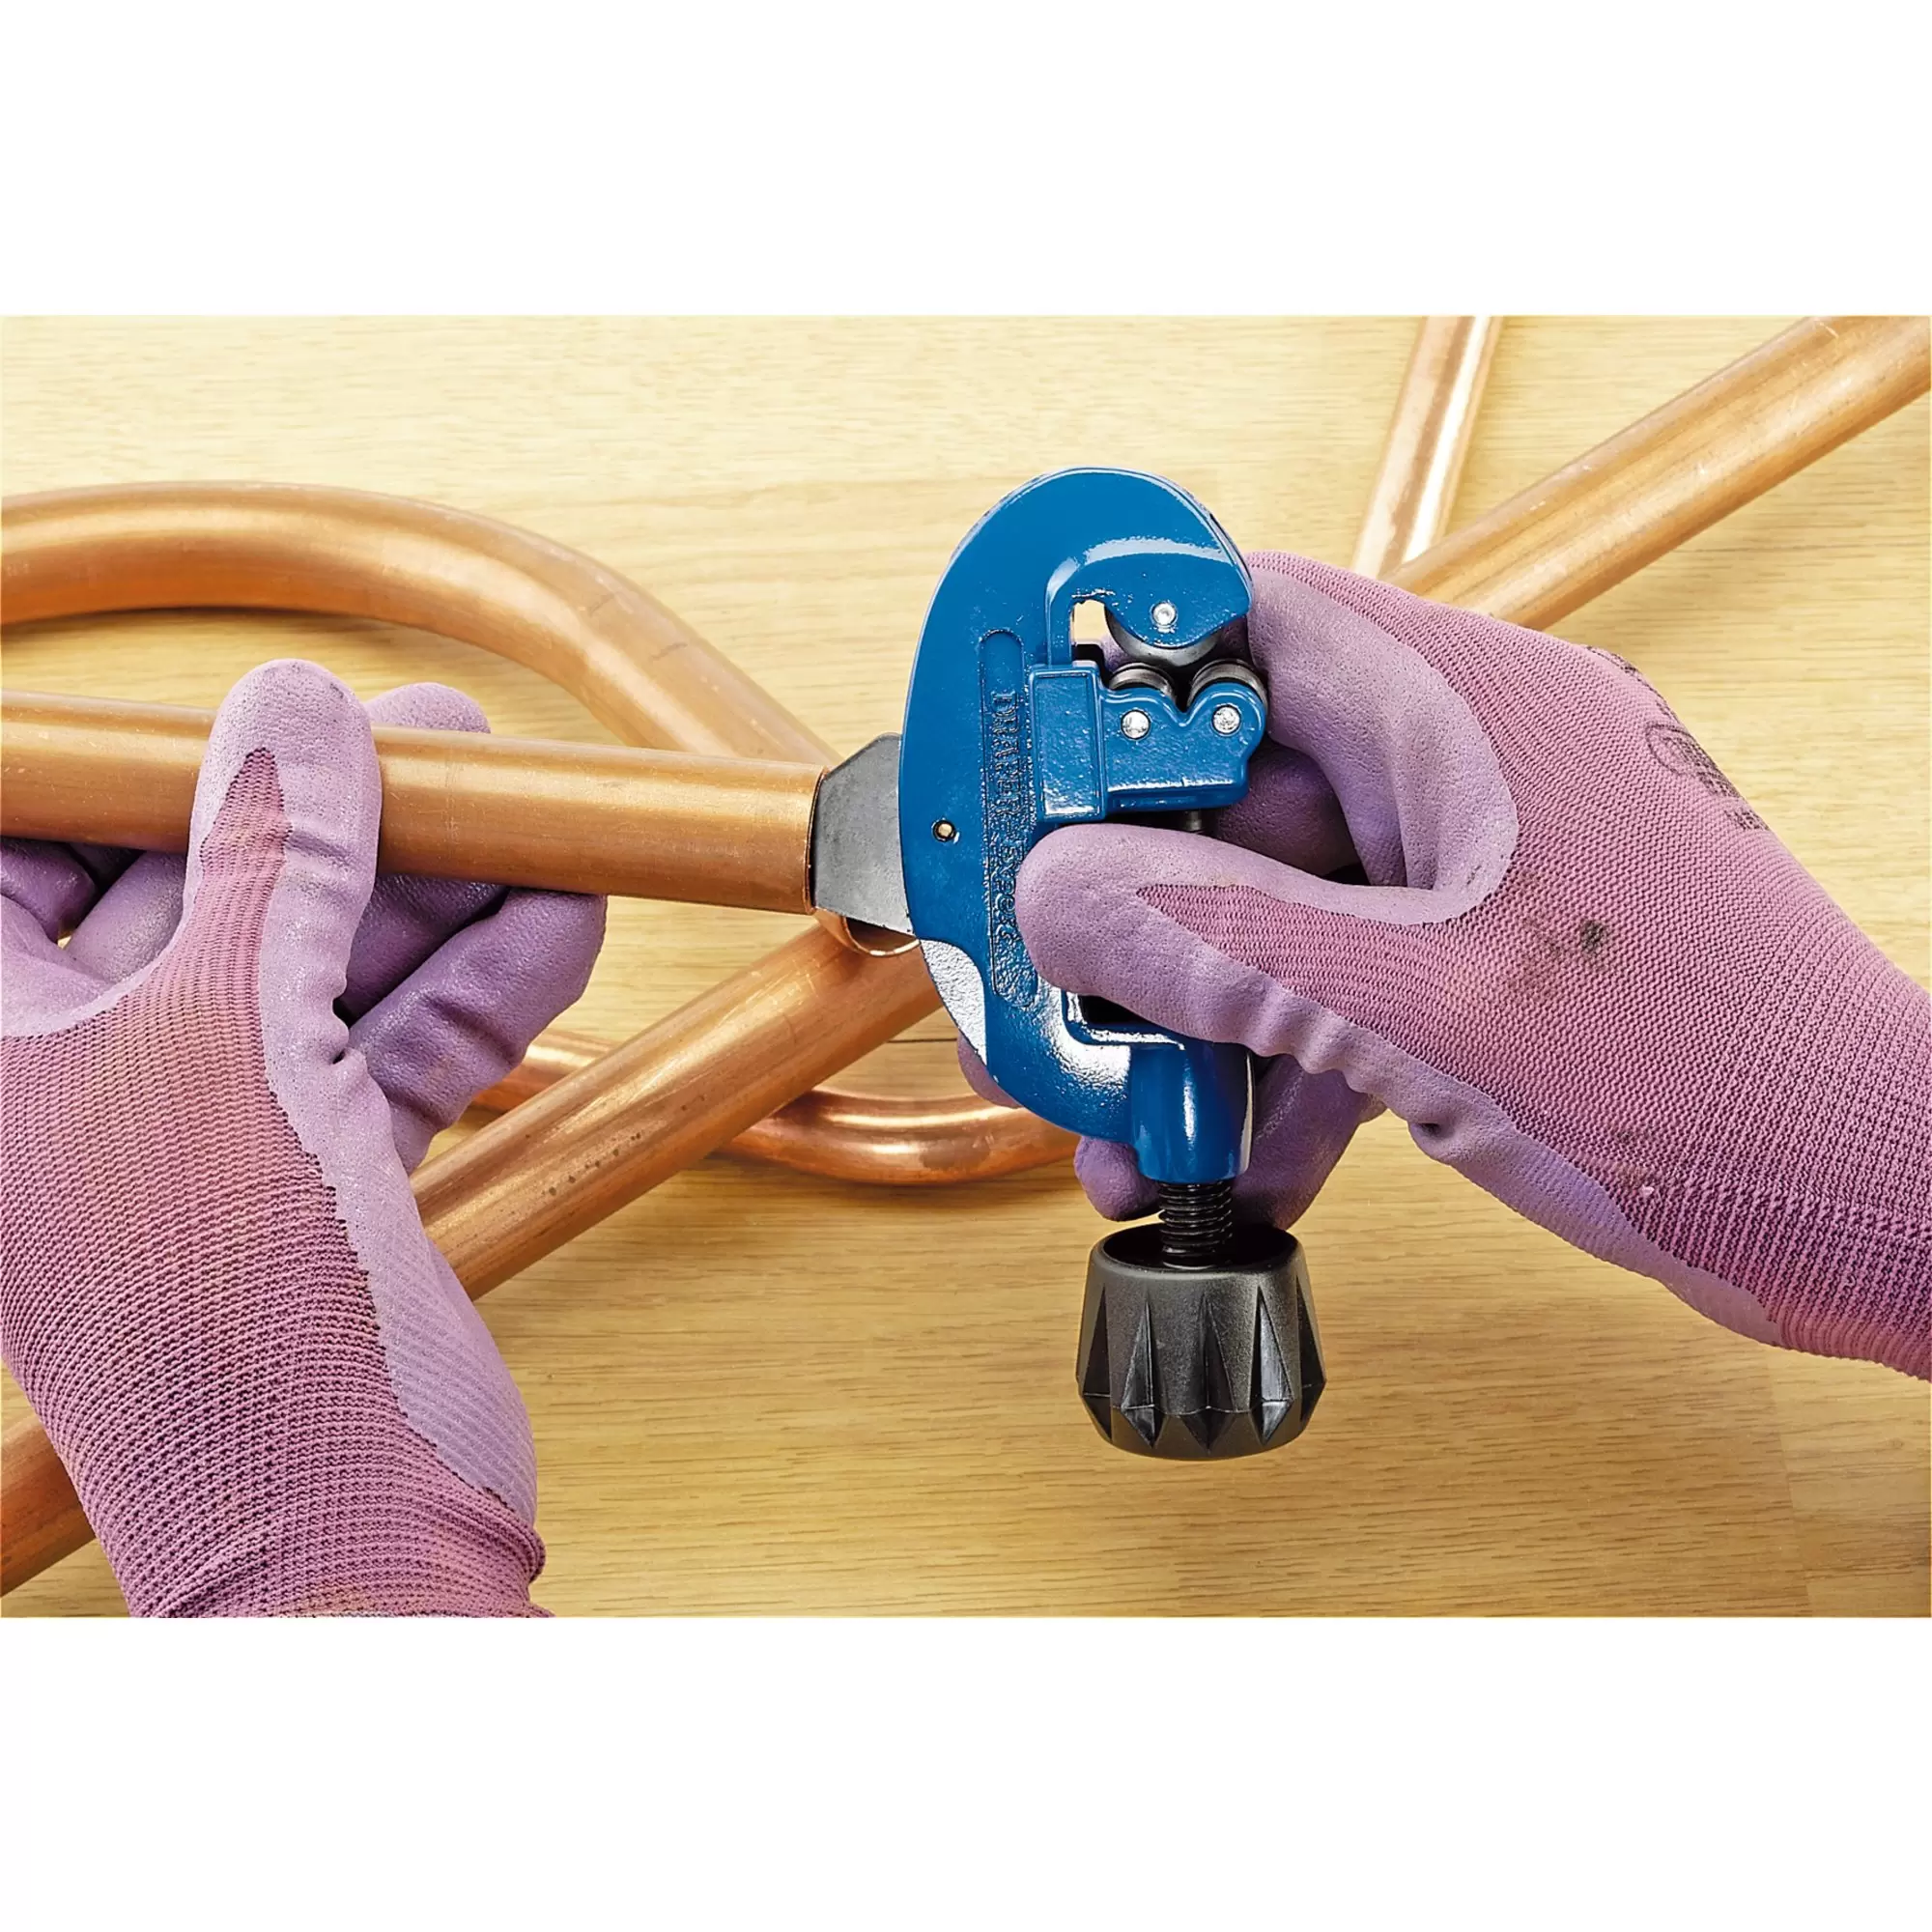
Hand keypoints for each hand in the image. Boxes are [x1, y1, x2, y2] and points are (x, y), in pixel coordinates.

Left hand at [1, 662, 606, 1612]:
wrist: (355, 1541)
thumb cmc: (231, 1341)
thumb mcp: (234, 1049)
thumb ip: (266, 869)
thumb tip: (294, 721)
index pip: (15, 863)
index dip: (115, 778)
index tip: (224, 717)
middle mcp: (81, 1093)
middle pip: (195, 900)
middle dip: (322, 821)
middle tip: (425, 751)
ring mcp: (206, 1137)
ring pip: (313, 969)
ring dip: (426, 896)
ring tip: (517, 819)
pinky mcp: (316, 1178)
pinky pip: (389, 1046)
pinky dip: (476, 988)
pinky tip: (550, 923)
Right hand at [1016, 556, 1928, 1377]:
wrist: (1876, 1208)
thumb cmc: (1727, 1083)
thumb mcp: (1424, 1013)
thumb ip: (1224, 947)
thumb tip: (1066, 896)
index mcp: (1471, 711)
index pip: (1246, 621)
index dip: (1111, 679)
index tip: (1017, 759)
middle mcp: (1467, 769)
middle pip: (1231, 788)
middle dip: (1122, 904)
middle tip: (1041, 983)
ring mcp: (1473, 870)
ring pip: (1269, 904)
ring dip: (1183, 1015)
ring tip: (1115, 1116)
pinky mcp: (1478, 964)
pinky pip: (1327, 984)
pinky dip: (1263, 1067)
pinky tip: (1217, 1161)